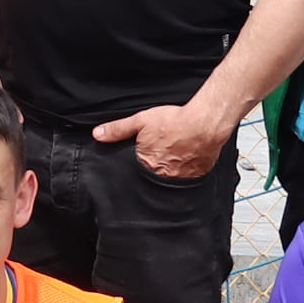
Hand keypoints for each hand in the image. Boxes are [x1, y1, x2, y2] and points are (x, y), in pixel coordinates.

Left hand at [99, 98, 235, 180]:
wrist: (205, 124)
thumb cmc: (176, 122)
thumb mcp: (141, 121)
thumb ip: (118, 129)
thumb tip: (98, 134)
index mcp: (146, 165)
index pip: (134, 174)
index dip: (136, 168)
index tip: (140, 161)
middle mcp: (162, 177)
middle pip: (151, 179)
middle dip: (152, 171)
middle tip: (159, 156)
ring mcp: (180, 180)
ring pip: (169, 181)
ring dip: (168, 173)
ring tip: (171, 158)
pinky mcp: (196, 177)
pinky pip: (186, 180)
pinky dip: (184, 172)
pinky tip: (184, 161)